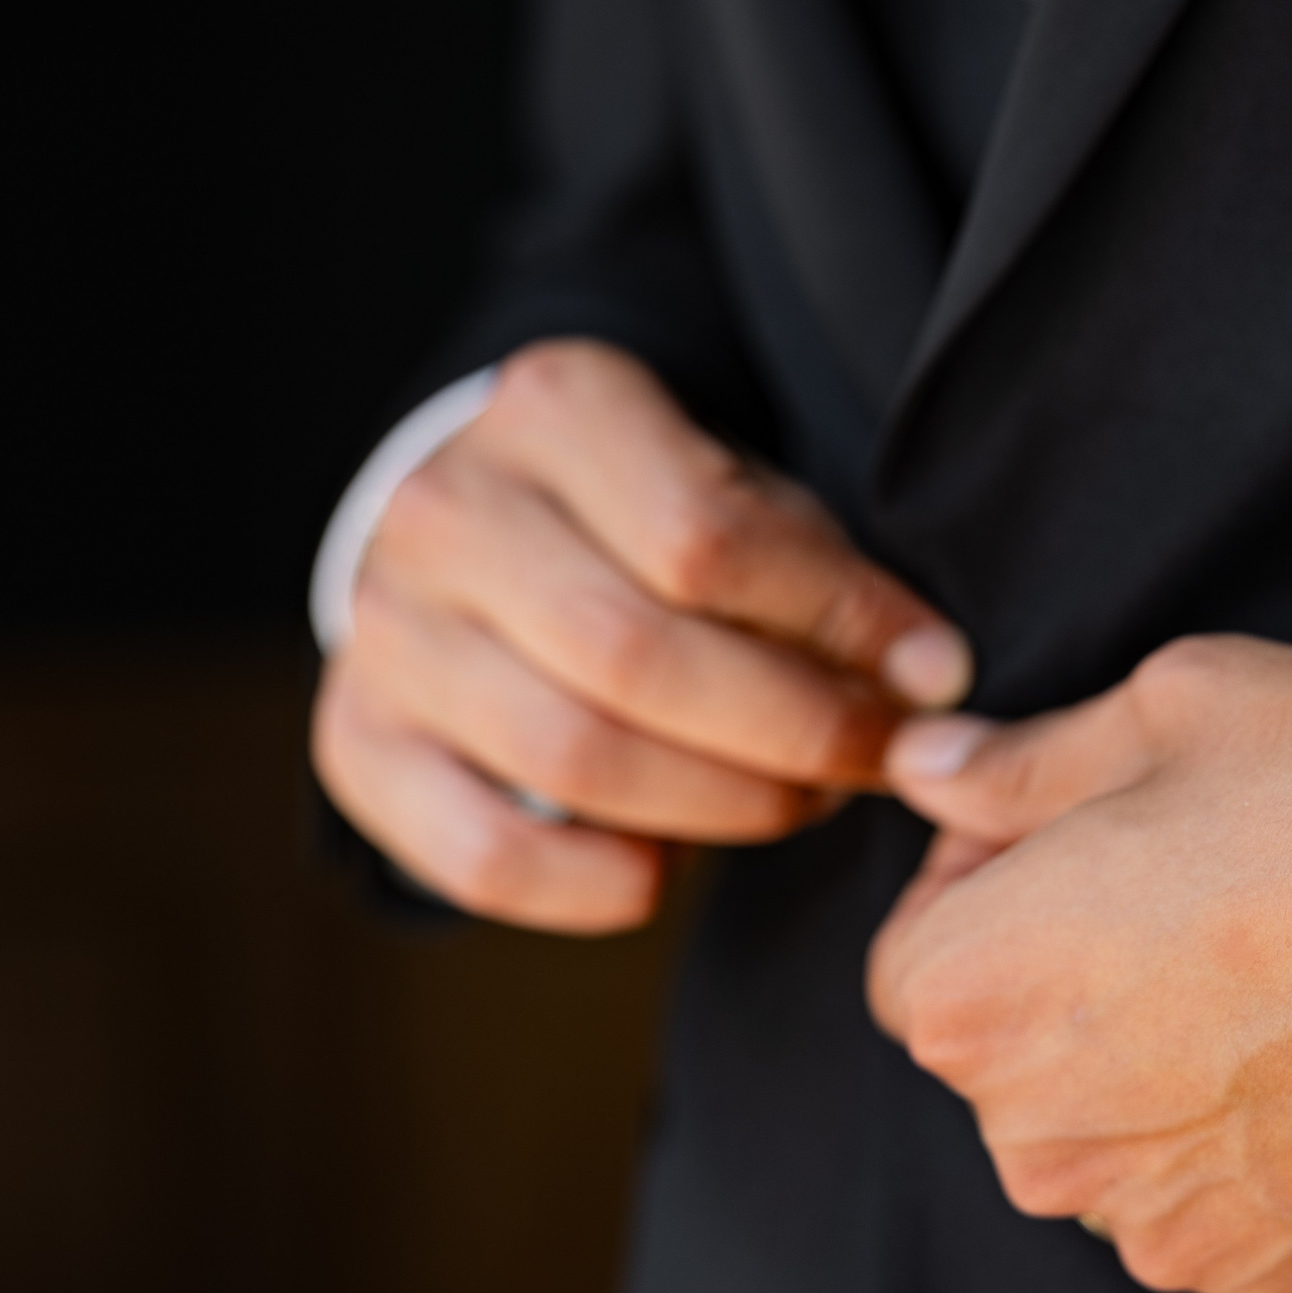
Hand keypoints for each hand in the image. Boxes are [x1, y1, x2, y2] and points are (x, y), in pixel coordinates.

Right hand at [313, 339, 970, 933]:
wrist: (486, 532)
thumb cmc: (650, 521)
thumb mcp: (739, 496)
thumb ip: (821, 578)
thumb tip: (928, 683)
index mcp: (554, 407)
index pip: (709, 538)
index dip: (842, 623)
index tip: (934, 676)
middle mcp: (447, 509)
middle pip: (636, 656)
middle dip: (791, 730)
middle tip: (874, 762)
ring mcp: (386, 628)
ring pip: (569, 757)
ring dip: (719, 806)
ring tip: (797, 803)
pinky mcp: (357, 739)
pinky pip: (478, 854)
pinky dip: (590, 886)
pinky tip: (664, 874)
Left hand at [867, 634, 1291, 1292]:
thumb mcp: (1180, 706)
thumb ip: (1022, 759)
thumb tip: (928, 767)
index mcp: (975, 996)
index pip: (914, 955)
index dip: (990, 886)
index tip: (1093, 843)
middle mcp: (1036, 1140)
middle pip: (1010, 1053)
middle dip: (1074, 977)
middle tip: (1210, 897)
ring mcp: (1154, 1228)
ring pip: (1115, 1139)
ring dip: (1164, 1072)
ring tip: (1291, 980)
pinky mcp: (1267, 1280)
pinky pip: (1218, 1208)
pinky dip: (1256, 1150)